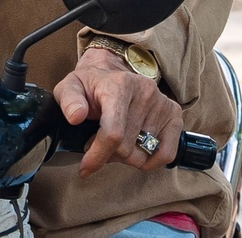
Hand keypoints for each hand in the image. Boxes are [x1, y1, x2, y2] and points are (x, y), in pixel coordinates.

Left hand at [54, 46, 182, 175]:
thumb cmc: (90, 86)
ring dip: (125, 157)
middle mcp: (145, 92)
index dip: (97, 156)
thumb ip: (68, 101)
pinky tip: (136, 150)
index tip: (85, 168)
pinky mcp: (173, 114)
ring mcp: (162, 103)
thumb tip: (76, 117)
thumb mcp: (70, 88)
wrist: (111, 73)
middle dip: (107, 154)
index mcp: (119, 85)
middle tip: (96, 143)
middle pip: (126, 148)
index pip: (113, 133)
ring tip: (114, 142)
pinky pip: (166, 153)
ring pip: (142, 154)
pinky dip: (150, 161)